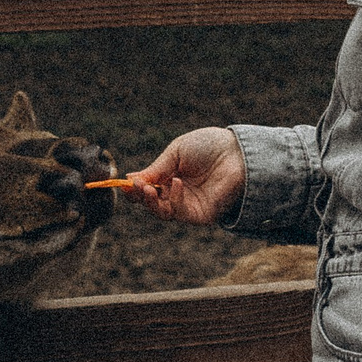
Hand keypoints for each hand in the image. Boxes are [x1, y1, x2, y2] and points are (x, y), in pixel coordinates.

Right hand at [121, 127, 245, 224]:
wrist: (237, 152)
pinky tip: (176, 183)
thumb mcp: (176, 153)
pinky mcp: (201, 214)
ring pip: (162, 212)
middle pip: (151, 203)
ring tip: (148, 187)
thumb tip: (130, 179)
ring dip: (151, 201)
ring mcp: (189, 205)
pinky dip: (175, 200)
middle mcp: (177, 193)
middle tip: (135, 187)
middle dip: (139, 196)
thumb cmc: (209, 146)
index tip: (124, 184)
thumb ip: (155, 169)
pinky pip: (181, 213)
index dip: (134, 188)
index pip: (147, 189)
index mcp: (169, 177)